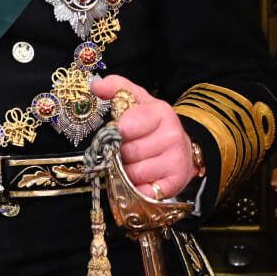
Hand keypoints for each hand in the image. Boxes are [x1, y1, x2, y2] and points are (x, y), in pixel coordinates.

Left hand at [92, 75, 196, 199]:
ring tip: (131, 162)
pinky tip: (138, 179)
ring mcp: (176, 161)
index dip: (117, 132)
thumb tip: (96, 85)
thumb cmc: (151, 123)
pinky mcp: (175, 183)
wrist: (181, 146)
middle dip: (118, 153)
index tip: (119, 131)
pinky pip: (143, 191)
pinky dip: (135, 188)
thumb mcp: (136, 99)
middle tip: (123, 149)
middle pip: (127, 152)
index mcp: (161, 112)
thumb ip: (116, 87)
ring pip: (133, 173)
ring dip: (125, 171)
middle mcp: (173, 136)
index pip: (126, 126)